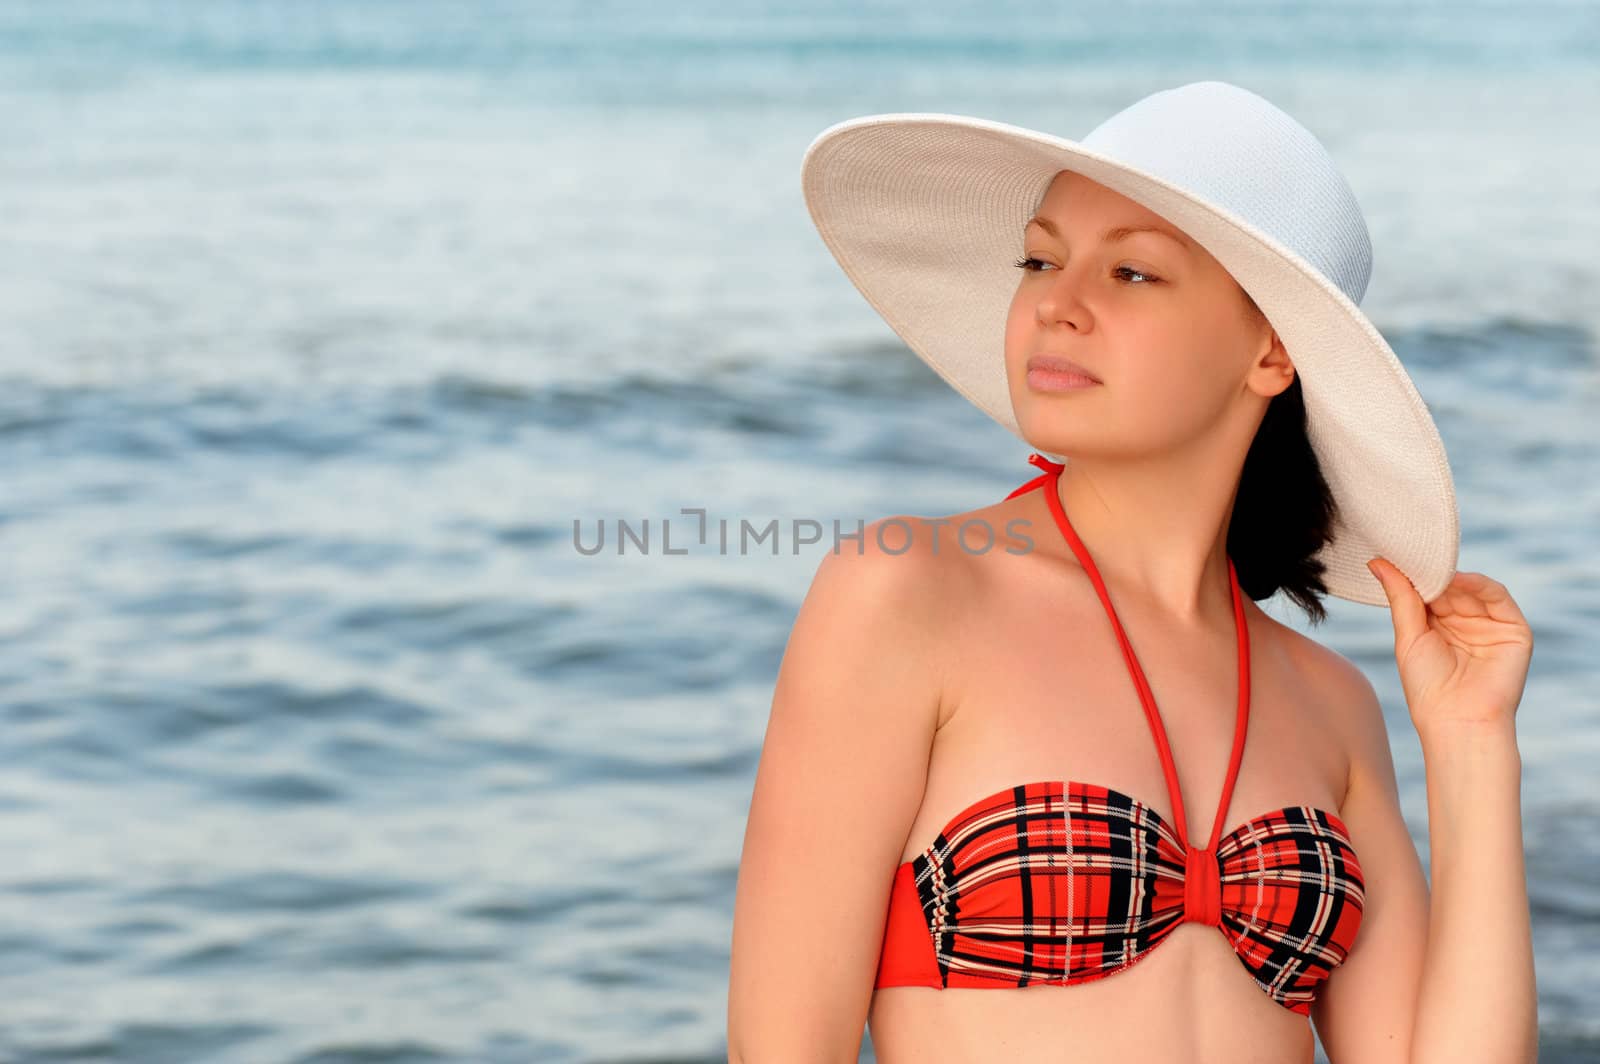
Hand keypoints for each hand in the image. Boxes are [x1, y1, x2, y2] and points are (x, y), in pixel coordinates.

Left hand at [1366, 558, 1532, 739]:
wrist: (1458, 719)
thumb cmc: (1428, 686)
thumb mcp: (1408, 635)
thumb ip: (1400, 597)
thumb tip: (1377, 562)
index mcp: (1439, 627)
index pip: (1429, 592)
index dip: (1414, 576)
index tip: (1392, 557)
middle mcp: (1466, 623)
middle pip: (1450, 587)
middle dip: (1432, 575)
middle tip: (1411, 560)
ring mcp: (1490, 626)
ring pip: (1473, 589)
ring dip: (1452, 579)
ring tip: (1432, 574)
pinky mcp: (1514, 630)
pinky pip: (1498, 597)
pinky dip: (1478, 584)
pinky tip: (1457, 581)